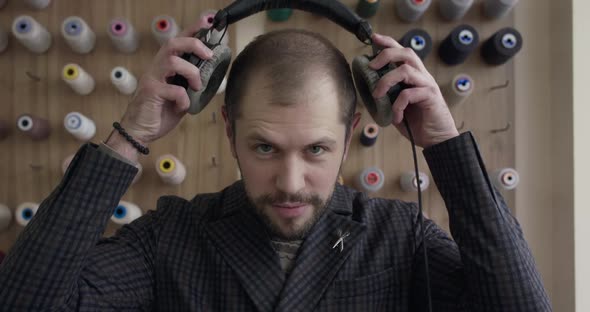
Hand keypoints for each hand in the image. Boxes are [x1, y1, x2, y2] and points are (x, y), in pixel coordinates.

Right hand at [115, 16, 215, 145]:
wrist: (139, 132)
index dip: (192, 30)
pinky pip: (174, 89)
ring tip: (196, 86)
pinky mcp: (151, 92)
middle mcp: (156, 69)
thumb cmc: (158, 114)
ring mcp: (152, 79)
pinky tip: (182, 107)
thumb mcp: (179, 97)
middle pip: (173, 44)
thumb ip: (189, 86)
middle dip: (193, 44)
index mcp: (164, 68)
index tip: (206, 22)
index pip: (178, 43)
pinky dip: (184, 99)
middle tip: (208, 55)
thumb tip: (207, 80)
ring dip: (192, 73)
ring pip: (173, 61)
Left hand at [369, 33, 458, 147]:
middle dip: (386, 55)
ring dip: (386, 81)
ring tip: (377, 95)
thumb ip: (386, 97)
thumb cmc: (417, 123)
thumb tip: (367, 91)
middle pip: (406, 53)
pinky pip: (409, 94)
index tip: (373, 38)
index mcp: (413, 76)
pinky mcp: (430, 97)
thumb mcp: (396, 107)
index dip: (388, 43)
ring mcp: (427, 85)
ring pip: (406, 70)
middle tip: (372, 66)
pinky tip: (396, 117)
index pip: (402, 52)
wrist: (436, 140)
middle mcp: (422, 77)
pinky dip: (397, 106)